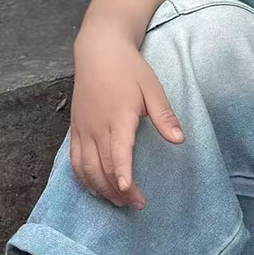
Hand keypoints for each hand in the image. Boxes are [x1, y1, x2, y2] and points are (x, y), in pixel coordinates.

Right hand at [69, 30, 184, 207]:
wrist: (98, 50)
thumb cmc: (129, 69)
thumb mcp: (152, 88)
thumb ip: (164, 115)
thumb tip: (179, 139)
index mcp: (118, 117)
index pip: (117, 152)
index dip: (122, 173)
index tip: (128, 190)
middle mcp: (96, 126)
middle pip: (103, 167)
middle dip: (118, 190)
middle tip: (136, 204)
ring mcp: (82, 129)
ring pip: (86, 168)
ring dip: (101, 188)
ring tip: (118, 201)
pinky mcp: (75, 129)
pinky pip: (74, 160)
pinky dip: (83, 178)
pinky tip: (96, 189)